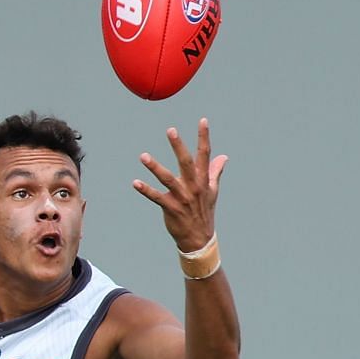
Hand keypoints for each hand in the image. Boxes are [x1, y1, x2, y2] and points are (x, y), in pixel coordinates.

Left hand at [132, 118, 227, 251]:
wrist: (199, 237)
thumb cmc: (204, 211)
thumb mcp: (212, 191)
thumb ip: (214, 172)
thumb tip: (223, 157)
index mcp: (203, 180)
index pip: (204, 154)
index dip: (204, 137)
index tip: (203, 120)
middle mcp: (193, 186)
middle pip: (185, 162)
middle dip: (178, 146)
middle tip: (171, 130)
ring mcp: (182, 197)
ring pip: (167, 179)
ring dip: (155, 167)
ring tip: (143, 156)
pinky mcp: (171, 208)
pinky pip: (156, 197)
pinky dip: (145, 190)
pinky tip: (135, 183)